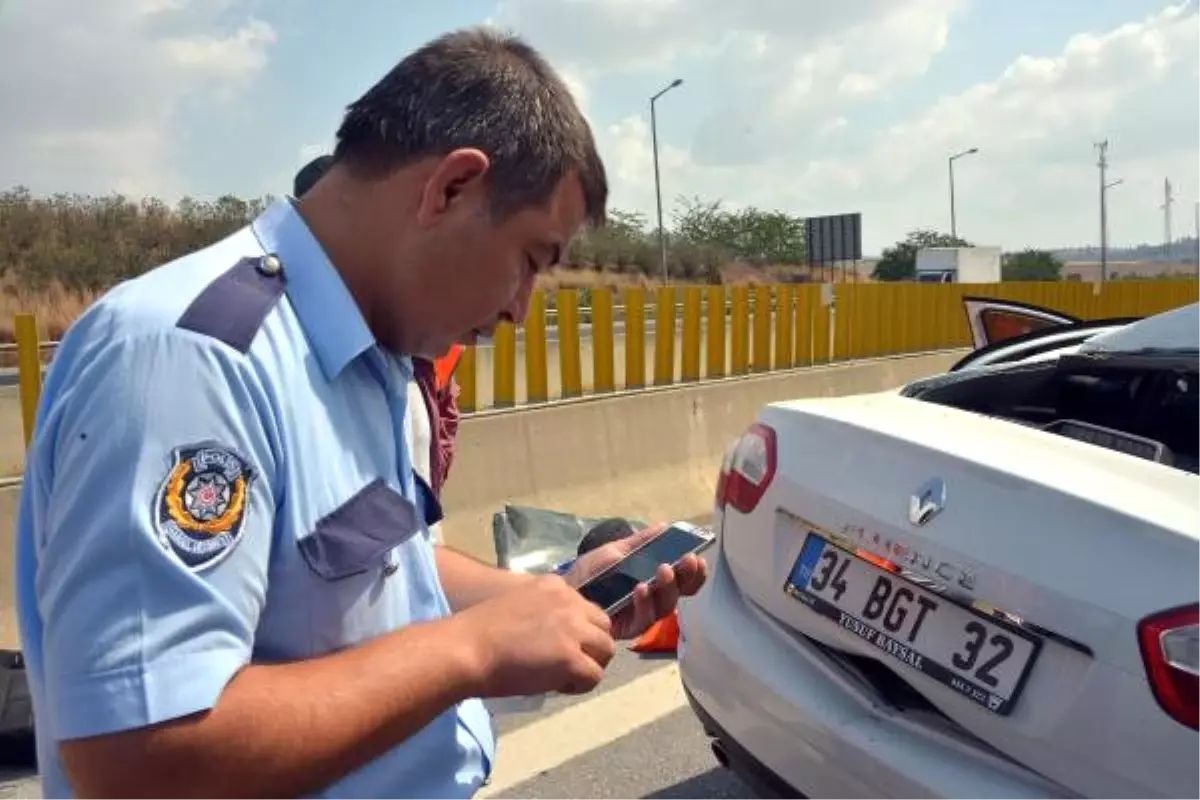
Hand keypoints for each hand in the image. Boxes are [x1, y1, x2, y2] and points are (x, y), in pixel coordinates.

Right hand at [454, 574, 615, 697]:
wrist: (466, 649)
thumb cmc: (480, 633)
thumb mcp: (519, 606)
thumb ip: (543, 613)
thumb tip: (557, 638)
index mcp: (555, 586)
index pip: (585, 609)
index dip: (577, 631)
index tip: (558, 645)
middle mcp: (569, 602)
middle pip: (603, 627)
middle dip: (590, 647)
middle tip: (567, 664)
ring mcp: (573, 629)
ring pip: (605, 651)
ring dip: (589, 666)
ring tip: (562, 677)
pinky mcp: (571, 657)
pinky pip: (594, 676)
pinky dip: (579, 686)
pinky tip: (557, 686)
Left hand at [566, 523, 708, 639]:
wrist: (564, 589)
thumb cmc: (591, 572)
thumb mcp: (617, 551)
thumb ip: (642, 541)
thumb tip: (665, 526)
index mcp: (653, 581)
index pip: (683, 581)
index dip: (694, 573)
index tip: (698, 557)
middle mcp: (652, 601)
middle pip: (679, 594)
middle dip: (686, 577)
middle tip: (687, 560)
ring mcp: (641, 615)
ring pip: (665, 606)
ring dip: (667, 587)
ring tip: (662, 569)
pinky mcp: (627, 629)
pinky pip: (643, 619)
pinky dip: (645, 603)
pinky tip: (641, 588)